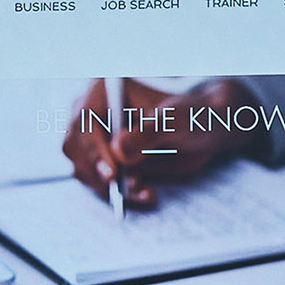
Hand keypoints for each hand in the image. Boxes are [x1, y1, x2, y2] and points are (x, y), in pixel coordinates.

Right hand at [62, 76, 255, 207]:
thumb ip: (148, 132)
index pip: (83, 120)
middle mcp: (95, 112)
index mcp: (107, 90)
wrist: (208, 128)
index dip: (93, 148)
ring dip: (110, 186)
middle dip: (98, 171)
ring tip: (144, 191)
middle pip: (76, 146)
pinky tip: (146, 194)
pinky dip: (119, 193)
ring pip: (86, 168)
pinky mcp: (106, 159)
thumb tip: (118, 151)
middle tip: (124, 187)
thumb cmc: (194, 114)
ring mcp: (98, 138)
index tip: (112, 173)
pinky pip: (100, 181)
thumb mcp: (176, 121)